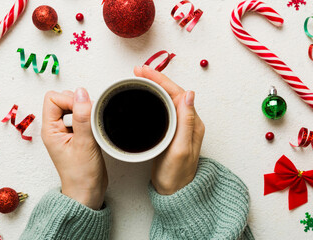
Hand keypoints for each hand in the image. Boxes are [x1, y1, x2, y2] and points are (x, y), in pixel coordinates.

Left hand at [41, 88, 107, 209]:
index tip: (84, 110)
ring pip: (73, 107)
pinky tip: (95, 128)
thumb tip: (81, 92)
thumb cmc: (81, 175)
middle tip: (89, 118)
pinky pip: (82, 117)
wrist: (88, 192)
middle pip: (63, 99)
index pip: (53, 98)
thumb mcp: (83, 144)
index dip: (69, 100)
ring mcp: (66, 132)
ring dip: (85, 110)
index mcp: (50, 130)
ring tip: (92, 124)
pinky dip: (90, 118)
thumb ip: (82, 117)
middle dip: (78, 103)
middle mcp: (56, 129)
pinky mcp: (77, 135)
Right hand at [134, 66, 204, 194]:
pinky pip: (163, 108)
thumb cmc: (177, 174)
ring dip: (154, 86)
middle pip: (172, 92)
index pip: (177, 93)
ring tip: (140, 78)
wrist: (174, 191)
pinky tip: (146, 96)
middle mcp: (188, 121)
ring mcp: (179, 126)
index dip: (160, 80)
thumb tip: (189, 94)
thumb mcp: (180, 149)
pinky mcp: (171, 130)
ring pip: (167, 99)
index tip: (144, 71)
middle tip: (138, 71)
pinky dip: (153, 98)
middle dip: (156, 79)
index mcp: (192, 123)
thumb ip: (186, 122)